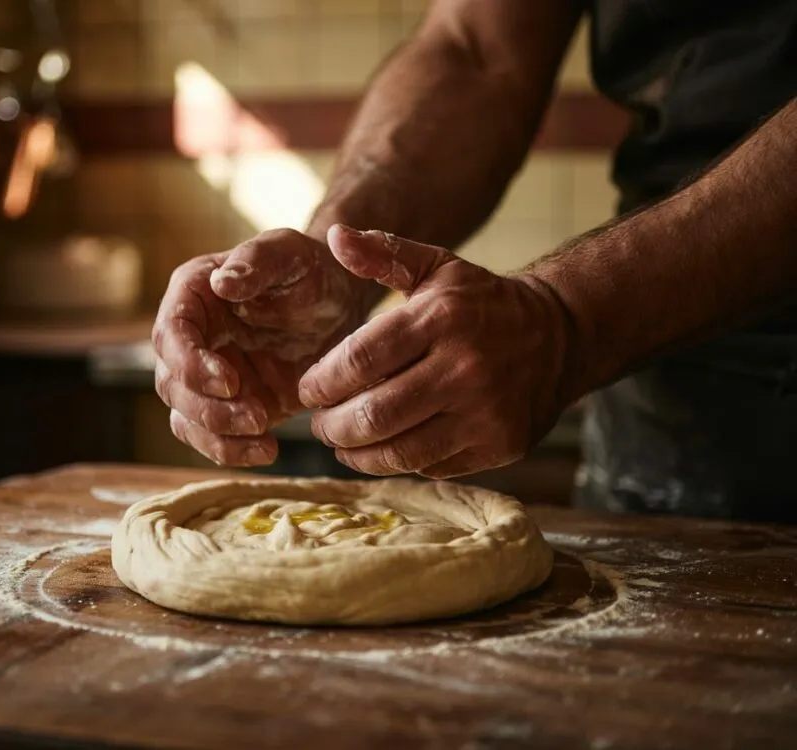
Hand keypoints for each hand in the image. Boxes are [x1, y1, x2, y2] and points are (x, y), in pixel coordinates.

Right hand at [153, 229, 363, 465]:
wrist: (336, 302)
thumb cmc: (309, 267)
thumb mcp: (289, 253)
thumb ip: (256, 260)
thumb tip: (223, 283)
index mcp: (193, 296)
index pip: (171, 335)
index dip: (190, 364)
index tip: (230, 381)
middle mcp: (190, 338)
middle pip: (171, 384)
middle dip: (208, 408)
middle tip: (257, 416)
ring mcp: (205, 376)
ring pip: (185, 418)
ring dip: (218, 437)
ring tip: (265, 440)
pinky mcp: (228, 406)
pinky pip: (212, 438)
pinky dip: (233, 451)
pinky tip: (267, 450)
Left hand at [298, 225, 576, 477]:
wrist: (557, 336)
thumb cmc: (480, 303)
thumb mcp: (437, 267)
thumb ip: (383, 254)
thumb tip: (334, 236)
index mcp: (440, 318)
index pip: (360, 360)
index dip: (322, 383)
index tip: (307, 390)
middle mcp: (465, 367)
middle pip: (374, 415)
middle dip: (331, 427)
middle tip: (319, 424)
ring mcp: (485, 411)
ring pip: (399, 451)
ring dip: (356, 453)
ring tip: (342, 443)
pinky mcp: (499, 445)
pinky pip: (430, 466)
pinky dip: (398, 461)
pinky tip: (385, 448)